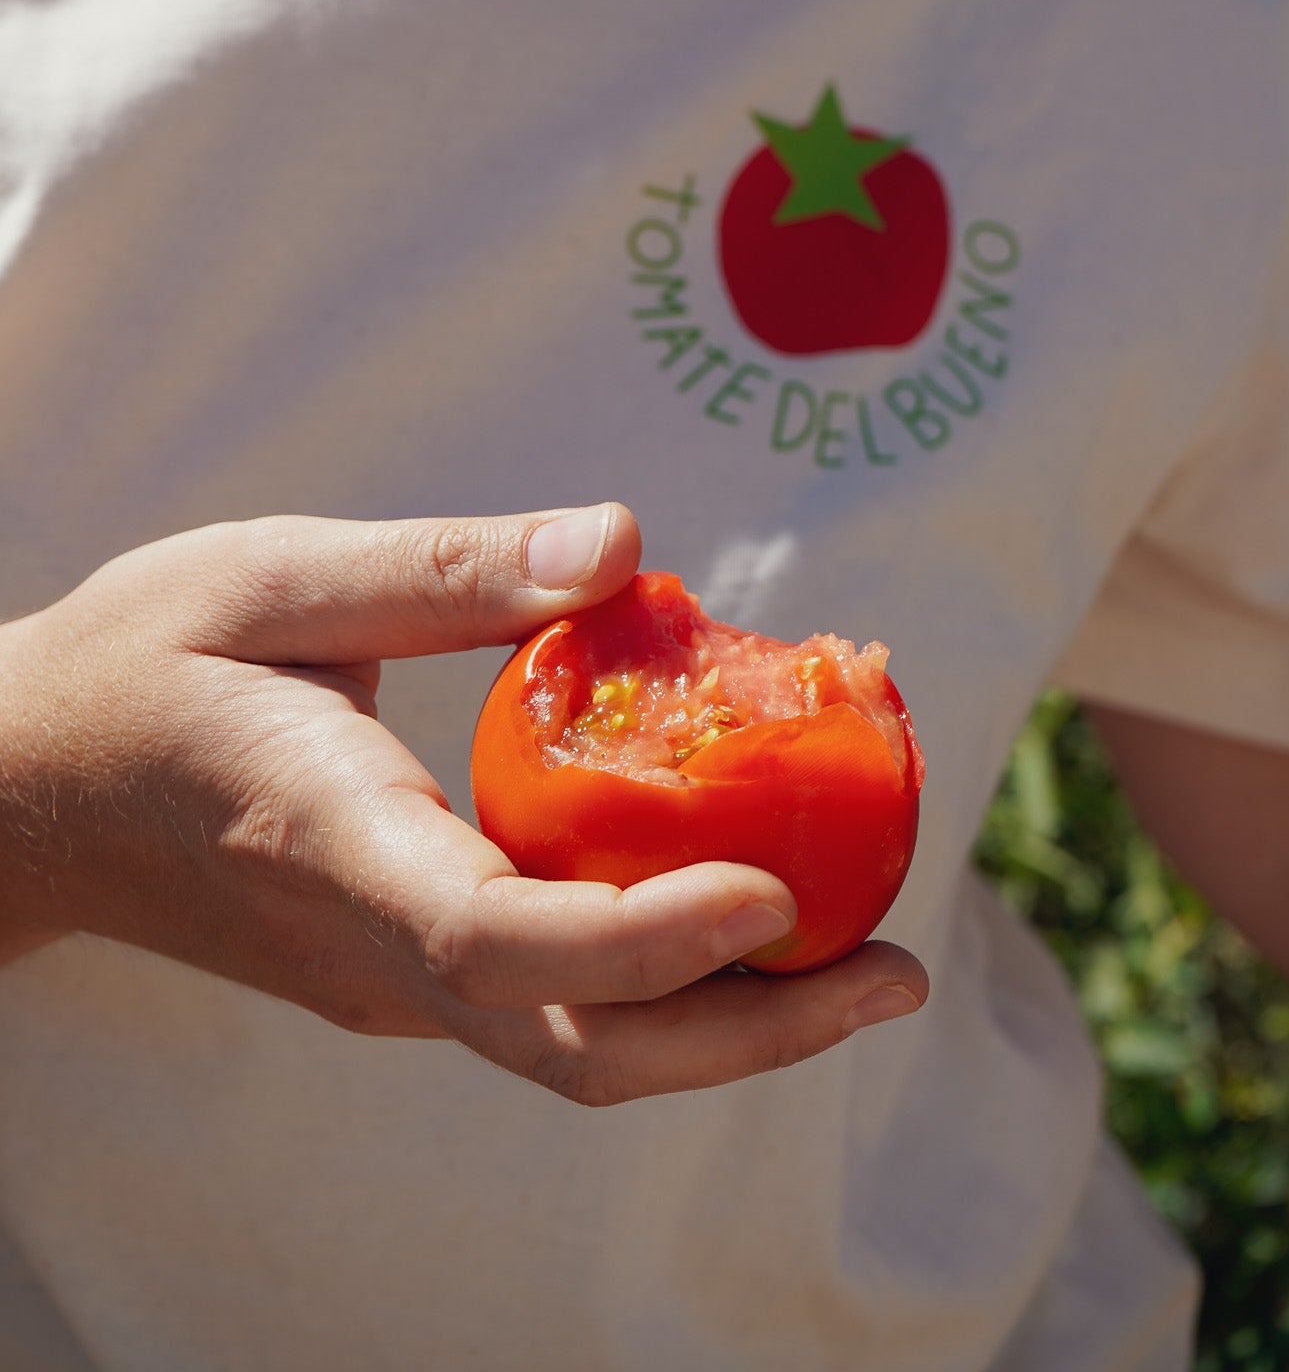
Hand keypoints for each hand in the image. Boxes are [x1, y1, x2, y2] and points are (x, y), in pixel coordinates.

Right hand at [0, 508, 926, 1101]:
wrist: (29, 790)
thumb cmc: (143, 664)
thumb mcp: (273, 573)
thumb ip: (447, 566)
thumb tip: (629, 544)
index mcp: (330, 844)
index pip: (498, 937)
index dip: (647, 937)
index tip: (780, 892)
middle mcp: (372, 948)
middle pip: (573, 1045)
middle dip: (751, 1032)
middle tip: (900, 969)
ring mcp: (387, 981)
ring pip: (572, 1041)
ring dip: (727, 1013)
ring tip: (864, 946)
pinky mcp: (402, 971)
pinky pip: (548, 998)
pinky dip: (661, 966)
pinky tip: (740, 892)